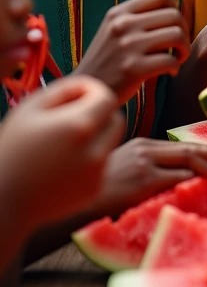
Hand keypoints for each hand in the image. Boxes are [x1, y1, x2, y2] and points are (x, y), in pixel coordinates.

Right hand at [0, 76, 122, 232]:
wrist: (4, 199)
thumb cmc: (11, 148)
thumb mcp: (29, 109)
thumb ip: (63, 89)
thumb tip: (87, 87)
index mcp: (80, 126)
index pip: (106, 98)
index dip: (93, 91)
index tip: (76, 96)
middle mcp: (95, 150)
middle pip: (115, 120)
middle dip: (100, 113)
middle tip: (74, 116)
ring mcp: (96, 173)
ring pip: (109, 142)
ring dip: (95, 135)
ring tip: (63, 141)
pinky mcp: (93, 189)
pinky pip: (100, 164)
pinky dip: (88, 158)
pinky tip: (62, 163)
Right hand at [77, 0, 189, 104]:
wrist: (87, 89)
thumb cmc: (107, 61)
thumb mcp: (113, 30)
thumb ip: (136, 18)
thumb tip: (173, 10)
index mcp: (119, 12)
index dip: (175, 8)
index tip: (173, 25)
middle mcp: (123, 24)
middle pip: (174, 15)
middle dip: (184, 31)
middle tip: (179, 46)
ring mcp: (128, 46)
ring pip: (177, 35)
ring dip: (184, 49)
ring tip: (177, 58)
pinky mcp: (133, 68)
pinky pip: (171, 60)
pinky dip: (176, 67)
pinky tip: (169, 72)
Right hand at [90, 137, 206, 217]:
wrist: (75, 199)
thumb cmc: (100, 189)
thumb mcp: (126, 170)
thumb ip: (149, 169)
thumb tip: (178, 177)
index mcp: (143, 147)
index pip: (181, 146)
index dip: (206, 148)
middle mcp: (146, 151)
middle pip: (188, 150)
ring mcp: (145, 164)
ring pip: (186, 163)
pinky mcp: (143, 180)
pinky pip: (176, 180)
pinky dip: (195, 181)